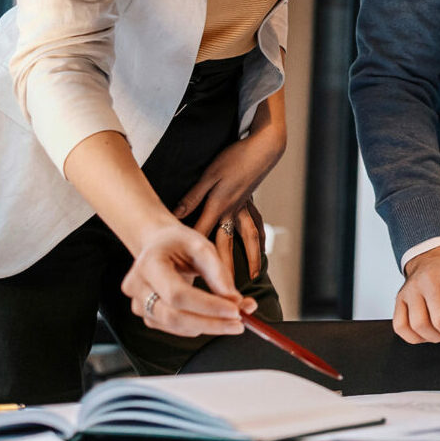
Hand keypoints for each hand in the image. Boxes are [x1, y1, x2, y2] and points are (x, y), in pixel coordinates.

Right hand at [120, 220, 253, 336]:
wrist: (157, 245)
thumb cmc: (180, 244)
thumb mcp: (201, 246)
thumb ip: (219, 273)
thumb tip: (236, 302)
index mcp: (148, 263)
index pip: (177, 294)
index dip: (207, 306)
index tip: (235, 310)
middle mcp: (137, 286)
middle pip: (173, 316)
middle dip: (210, 323)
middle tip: (240, 323)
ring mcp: (138, 304)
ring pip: (176, 326)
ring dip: (208, 327)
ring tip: (233, 319)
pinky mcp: (148, 316)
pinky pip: (176, 329)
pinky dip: (199, 326)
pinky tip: (215, 318)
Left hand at [174, 129, 284, 277]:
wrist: (263, 148)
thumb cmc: (234, 158)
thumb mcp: (208, 175)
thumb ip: (193, 197)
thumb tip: (176, 216)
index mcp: (218, 206)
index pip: (202, 235)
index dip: (195, 255)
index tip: (189, 275)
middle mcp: (233, 212)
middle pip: (226, 246)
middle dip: (224, 270)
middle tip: (224, 292)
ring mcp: (245, 209)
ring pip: (247, 240)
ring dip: (250, 259)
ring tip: (253, 277)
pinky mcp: (252, 203)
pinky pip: (256, 226)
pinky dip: (259, 241)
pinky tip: (260, 251)